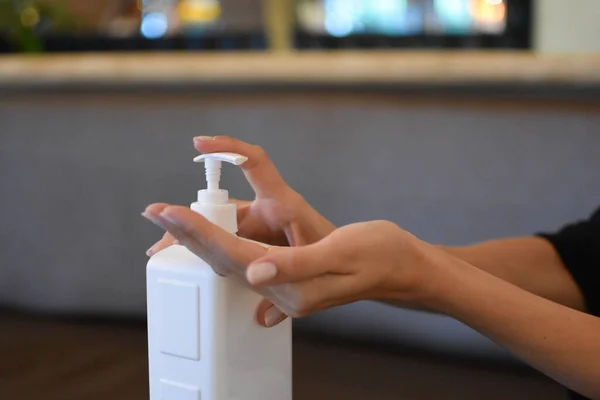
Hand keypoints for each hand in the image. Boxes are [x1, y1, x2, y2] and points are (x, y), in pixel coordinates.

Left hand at [143, 203, 432, 326]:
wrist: (402, 269)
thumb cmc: (378, 254)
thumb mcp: (340, 253)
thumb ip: (296, 265)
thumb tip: (254, 275)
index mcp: (292, 281)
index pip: (232, 255)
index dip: (198, 233)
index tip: (167, 212)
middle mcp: (283, 291)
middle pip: (223, 262)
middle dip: (187, 237)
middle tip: (155, 211)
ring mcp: (286, 291)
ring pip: (230, 267)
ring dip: (200, 244)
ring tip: (172, 224)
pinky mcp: (291, 284)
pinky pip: (246, 269)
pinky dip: (223, 251)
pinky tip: (211, 245)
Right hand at [146, 136, 334, 255]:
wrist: (338, 262)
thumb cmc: (330, 249)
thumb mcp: (313, 256)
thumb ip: (292, 271)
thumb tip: (266, 310)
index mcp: (280, 203)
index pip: (254, 163)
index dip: (229, 149)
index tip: (200, 144)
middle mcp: (263, 208)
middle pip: (220, 206)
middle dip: (189, 217)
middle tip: (160, 222)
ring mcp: (256, 223)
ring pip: (217, 225)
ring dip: (191, 236)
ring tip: (163, 251)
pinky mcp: (252, 237)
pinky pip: (224, 239)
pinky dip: (205, 249)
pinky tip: (189, 263)